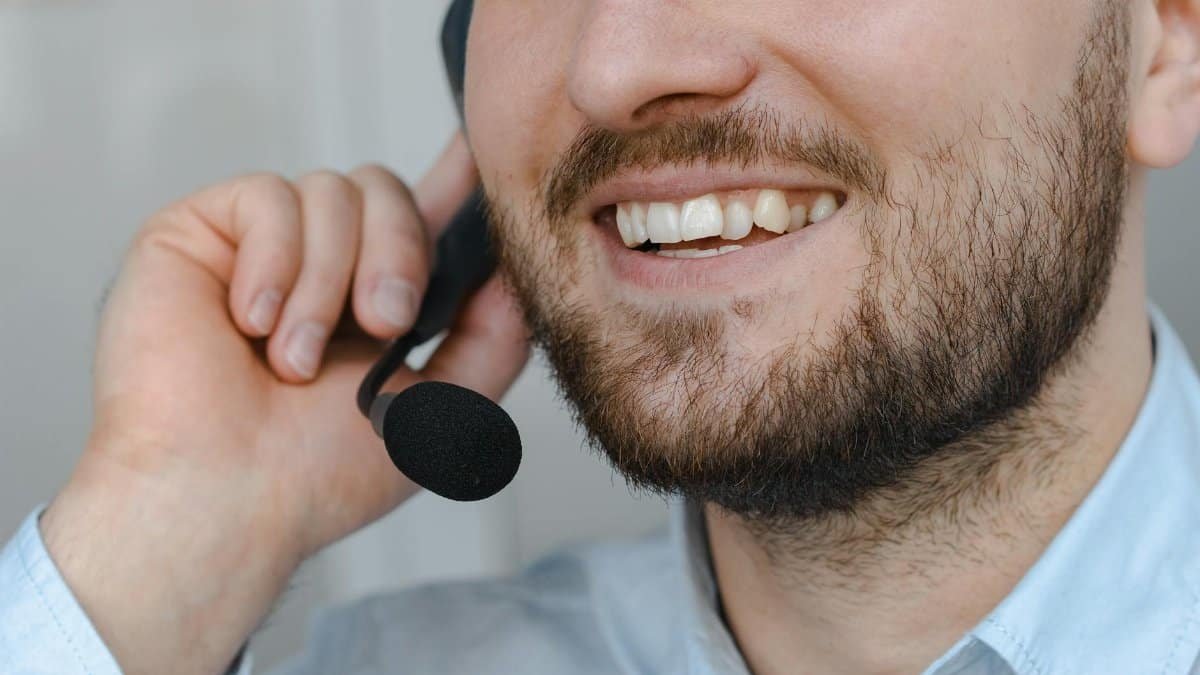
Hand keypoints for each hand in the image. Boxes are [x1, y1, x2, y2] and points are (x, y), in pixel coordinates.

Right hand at [40, 134, 529, 674]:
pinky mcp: (200, 232)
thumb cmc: (318, 475)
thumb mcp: (440, 412)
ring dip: (328, 284)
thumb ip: (492, 341)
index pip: (419, 213)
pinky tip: (249, 325)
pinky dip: (273, 265)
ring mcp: (260, 247)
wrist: (224, 497)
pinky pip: (267, 196)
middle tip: (385, 323)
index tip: (483, 148)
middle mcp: (319, 265)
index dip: (455, 175)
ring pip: (332, 190)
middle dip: (401, 252)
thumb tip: (518, 274)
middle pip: (385, 188)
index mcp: (371, 298)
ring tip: (294, 361)